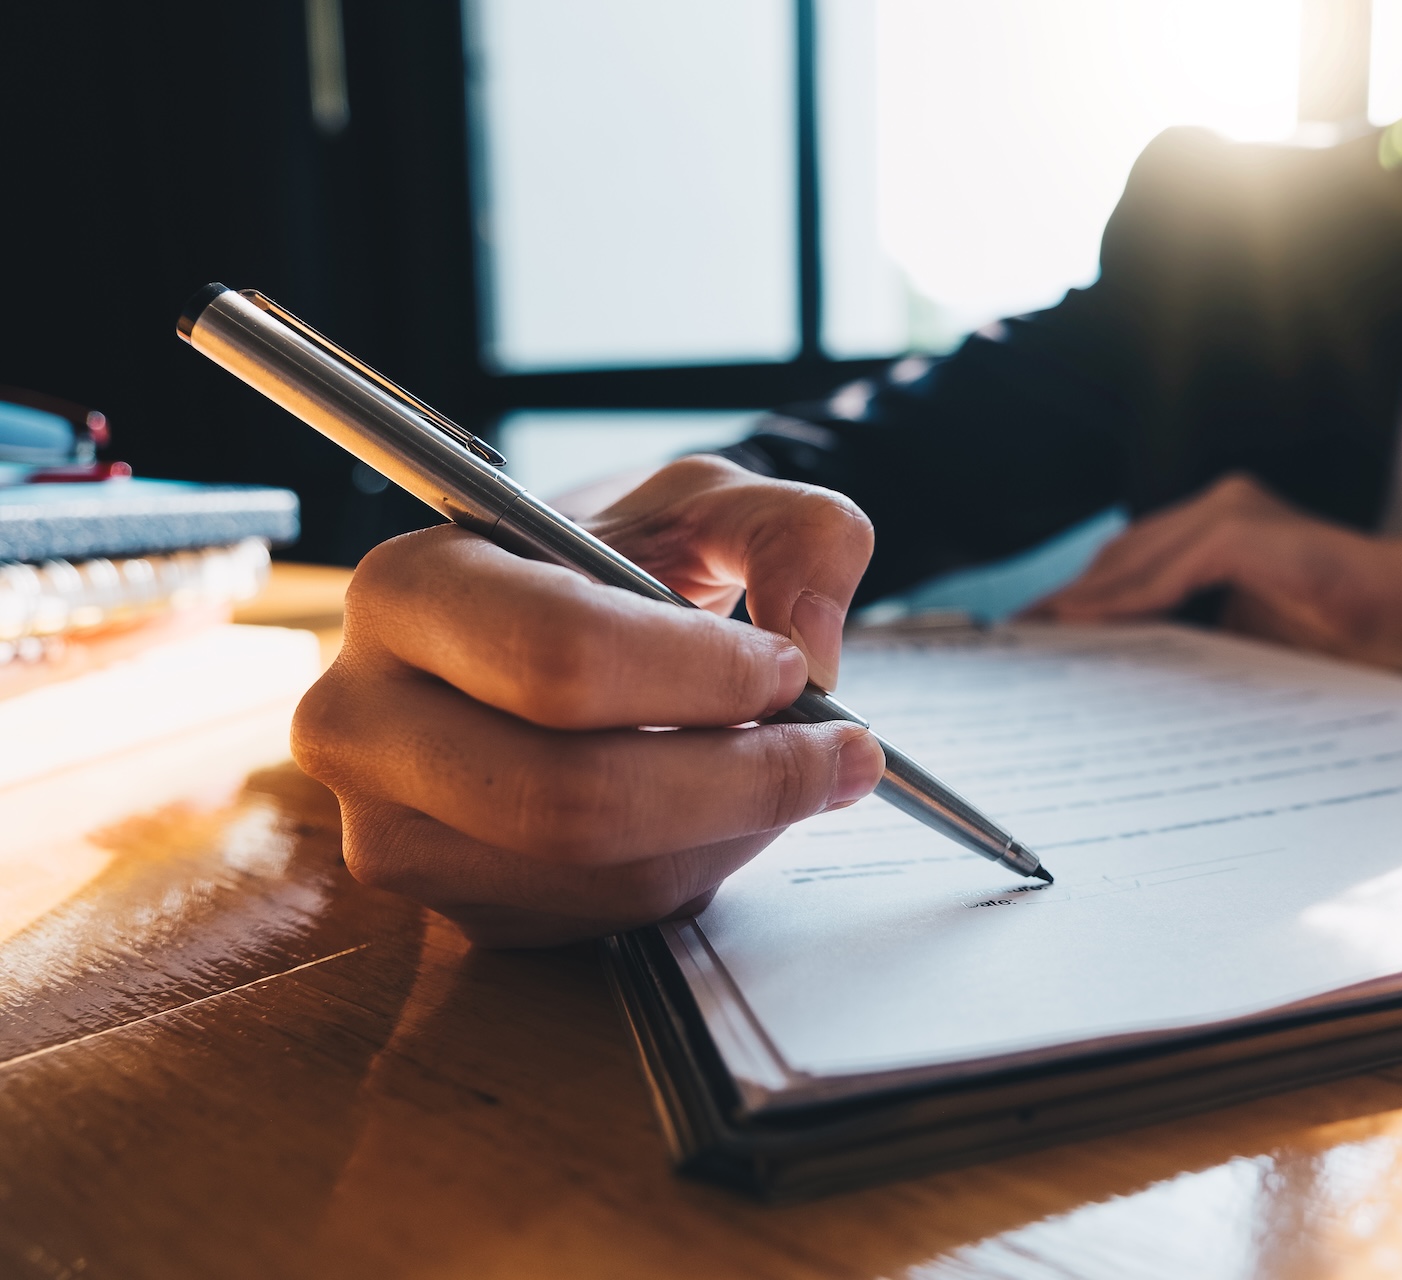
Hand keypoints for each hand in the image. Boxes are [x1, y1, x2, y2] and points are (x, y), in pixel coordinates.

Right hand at [291, 456, 887, 946]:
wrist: (554, 629)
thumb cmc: (615, 561)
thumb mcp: (706, 503)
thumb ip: (792, 529)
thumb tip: (814, 638)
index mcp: (408, 589)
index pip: (558, 656)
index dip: (700, 677)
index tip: (790, 667)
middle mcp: (365, 718)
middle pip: (569, 797)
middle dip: (739, 780)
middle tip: (837, 748)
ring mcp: (394, 829)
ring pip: (600, 873)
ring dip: (733, 831)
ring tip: (792, 770)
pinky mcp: (451, 907)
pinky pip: (603, 915)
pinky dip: (696, 867)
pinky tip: (717, 808)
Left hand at [1029, 473, 1401, 689]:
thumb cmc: (1335, 625)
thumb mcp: (1244, 626)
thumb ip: (1189, 626)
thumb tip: (1124, 655)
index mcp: (1220, 523)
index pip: (1134, 557)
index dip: (1086, 592)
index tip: (1042, 628)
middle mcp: (1218, 504)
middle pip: (1122, 555)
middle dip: (1072, 596)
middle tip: (1024, 636)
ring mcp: (1229, 512)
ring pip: (1136, 561)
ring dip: (1085, 601)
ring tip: (1042, 634)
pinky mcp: (1241, 532)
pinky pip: (1167, 573)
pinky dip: (1124, 601)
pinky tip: (1087, 624)